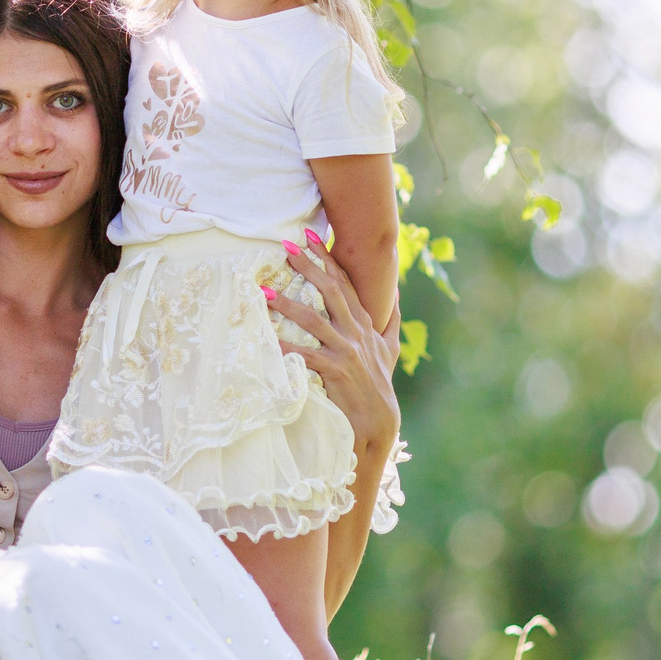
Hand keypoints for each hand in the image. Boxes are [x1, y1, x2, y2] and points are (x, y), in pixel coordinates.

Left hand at [269, 237, 401, 459]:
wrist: (379, 421)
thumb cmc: (380, 385)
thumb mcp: (390, 349)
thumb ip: (390, 320)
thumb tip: (395, 296)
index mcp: (365, 324)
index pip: (346, 283)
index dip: (328, 259)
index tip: (310, 237)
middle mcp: (356, 332)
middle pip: (330, 292)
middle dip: (308, 267)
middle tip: (286, 247)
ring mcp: (346, 351)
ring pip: (314, 320)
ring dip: (288, 304)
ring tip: (265, 291)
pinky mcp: (335, 372)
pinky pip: (305, 355)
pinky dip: (285, 346)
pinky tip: (268, 338)